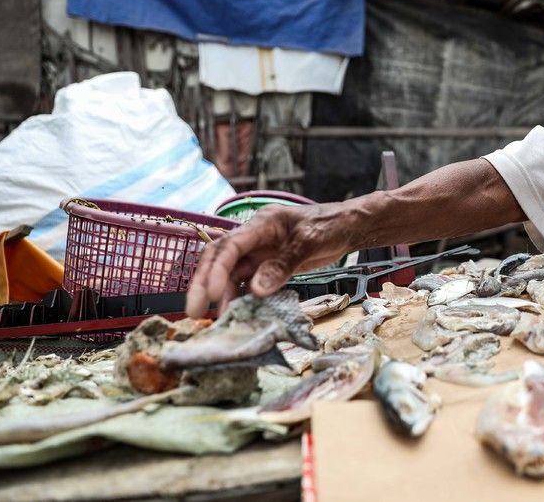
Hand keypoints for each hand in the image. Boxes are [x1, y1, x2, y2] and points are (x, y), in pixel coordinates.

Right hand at [185, 204, 349, 316]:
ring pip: (232, 274)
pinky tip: (239, 314)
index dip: (217, 270)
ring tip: (220, 319)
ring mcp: (261, 252)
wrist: (348, 226)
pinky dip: (242, 298)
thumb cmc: (330, 226)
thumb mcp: (310, 242)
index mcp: (263, 224)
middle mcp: (255, 238)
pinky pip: (249, 282)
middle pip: (220, 259)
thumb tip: (257, 290)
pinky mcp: (269, 266)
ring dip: (224, 296)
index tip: (213, 294)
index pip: (230, 246)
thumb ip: (283, 265)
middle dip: (204, 284)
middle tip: (195, 312)